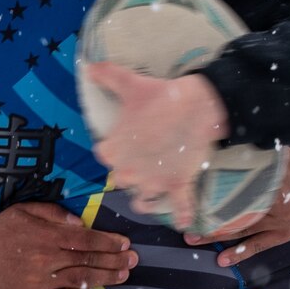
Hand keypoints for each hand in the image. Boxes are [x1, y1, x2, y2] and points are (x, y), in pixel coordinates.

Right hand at [0, 200, 135, 288]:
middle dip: (115, 260)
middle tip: (134, 260)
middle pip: (89, 261)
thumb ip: (54, 214)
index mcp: (47, 236)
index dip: (109, 242)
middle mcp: (47, 259)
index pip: (87, 239)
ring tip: (123, 274)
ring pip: (81, 280)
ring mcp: (41, 281)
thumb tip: (81, 223)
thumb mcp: (23, 210)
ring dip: (105, 278)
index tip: (125, 243)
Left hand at [83, 63, 228, 230]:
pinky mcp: (178, 185)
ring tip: (154, 188)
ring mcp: (153, 182)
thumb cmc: (161, 96)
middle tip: (142, 161)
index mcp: (112, 151)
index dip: (114, 150)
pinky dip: (182, 215)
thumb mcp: (131, 84)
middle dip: (130, 174)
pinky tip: (184, 222)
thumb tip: (88, 66)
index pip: (104, 157)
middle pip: (121, 181)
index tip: (125, 142)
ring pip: (143, 201)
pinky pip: (180, 207)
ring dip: (146, 198)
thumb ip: (107, 77)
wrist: (201, 103)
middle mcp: (128, 173)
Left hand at [184, 146, 289, 266]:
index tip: (192, 201)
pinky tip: (222, 259)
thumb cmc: (283, 162)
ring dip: (217, 237)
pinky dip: (240, 252)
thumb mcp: (266, 155)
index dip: (212, 197)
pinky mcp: (285, 233)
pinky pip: (259, 245)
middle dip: (209, 220)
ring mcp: (282, 221)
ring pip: (243, 231)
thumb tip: (212, 157)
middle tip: (187, 224)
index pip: (236, 191)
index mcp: (272, 180)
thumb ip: (245, 160)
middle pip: (236, 213)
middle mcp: (278, 203)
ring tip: (195, 239)